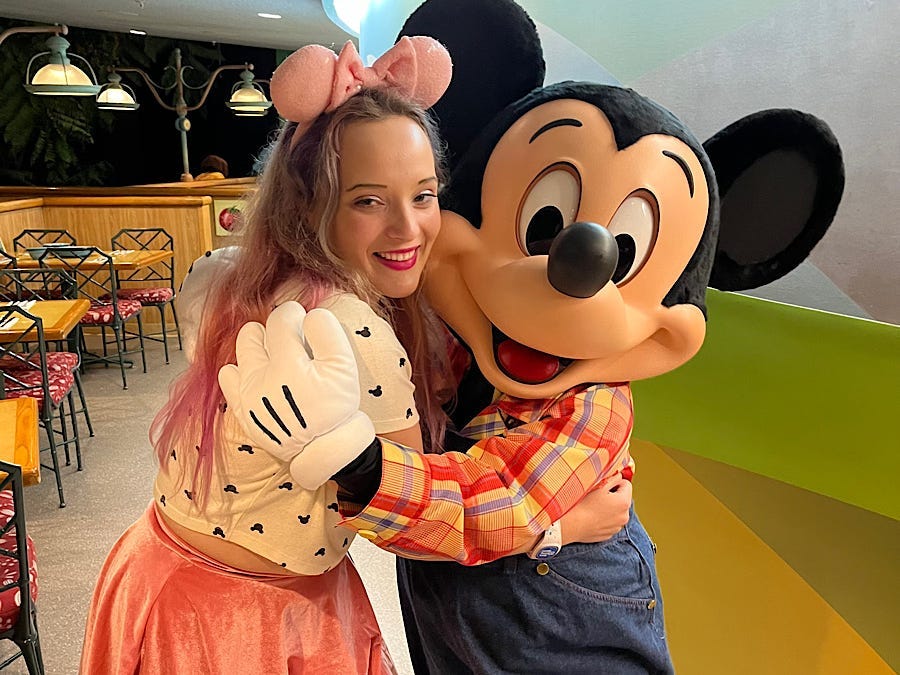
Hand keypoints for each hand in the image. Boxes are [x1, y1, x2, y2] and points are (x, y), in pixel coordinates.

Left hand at [217, 301, 375, 489]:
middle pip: (251, 334)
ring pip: (239, 354)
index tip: (300, 315)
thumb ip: (327, 333)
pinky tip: (254, 372)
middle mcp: (261, 376)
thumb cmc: (336, 407)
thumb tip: (310, 315)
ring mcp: (248, 394)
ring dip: (253, 346)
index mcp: (287, 363)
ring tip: (271, 353)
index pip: (280, 320)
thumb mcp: (344, 366)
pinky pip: (228, 379)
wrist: (325, 448)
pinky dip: (237, 370)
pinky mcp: (243, 410)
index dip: (291, 312)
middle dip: (268, 328)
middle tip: (286, 336)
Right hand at [560, 478, 631, 544]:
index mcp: (624, 502)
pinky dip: (604, 518)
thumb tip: (619, 476)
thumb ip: (613, 477)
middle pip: (623, 499)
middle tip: (597, 496)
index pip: (627, 484)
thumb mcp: (598, 485)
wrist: (571, 524)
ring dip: (610, 507)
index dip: (615, 482)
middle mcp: (624, 516)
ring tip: (593, 507)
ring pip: (617, 511)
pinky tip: (592, 516)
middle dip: (613, 495)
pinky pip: (610, 522)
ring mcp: (617, 527)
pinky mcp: (609, 534)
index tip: (603, 485)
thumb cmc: (583, 503)